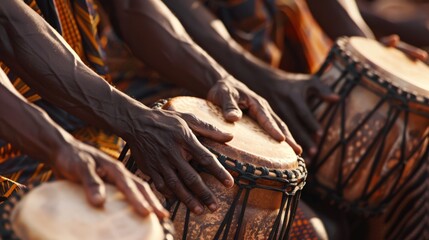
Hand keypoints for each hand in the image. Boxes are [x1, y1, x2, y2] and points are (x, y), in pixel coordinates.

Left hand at [52, 140, 168, 218]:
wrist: (62, 151)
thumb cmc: (72, 157)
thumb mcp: (80, 167)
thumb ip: (90, 182)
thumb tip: (100, 202)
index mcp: (114, 168)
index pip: (130, 185)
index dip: (138, 200)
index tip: (147, 213)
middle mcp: (118, 174)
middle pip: (140, 188)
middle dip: (153, 201)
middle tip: (164, 216)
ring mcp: (114, 180)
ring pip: (136, 191)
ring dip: (147, 202)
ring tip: (158, 216)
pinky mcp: (108, 186)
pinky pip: (125, 195)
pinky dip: (134, 202)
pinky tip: (134, 214)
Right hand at [125, 108, 233, 214]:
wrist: (135, 122)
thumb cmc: (165, 120)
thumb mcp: (187, 118)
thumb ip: (208, 128)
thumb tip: (230, 136)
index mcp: (184, 139)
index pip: (205, 158)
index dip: (218, 172)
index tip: (230, 183)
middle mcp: (172, 152)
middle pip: (191, 177)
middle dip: (204, 194)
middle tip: (214, 207)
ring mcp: (160, 162)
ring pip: (176, 185)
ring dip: (188, 199)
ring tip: (199, 211)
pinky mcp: (149, 168)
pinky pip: (160, 186)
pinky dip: (169, 195)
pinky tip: (178, 201)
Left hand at [207, 78, 302, 153]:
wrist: (223, 83)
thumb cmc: (223, 89)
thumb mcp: (224, 94)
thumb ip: (228, 106)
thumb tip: (234, 118)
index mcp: (256, 103)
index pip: (266, 118)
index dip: (273, 129)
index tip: (282, 140)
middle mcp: (263, 109)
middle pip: (279, 124)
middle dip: (289, 138)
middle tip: (298, 151)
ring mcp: (263, 114)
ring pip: (279, 127)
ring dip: (288, 140)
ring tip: (297, 153)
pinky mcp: (259, 119)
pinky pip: (272, 128)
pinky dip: (279, 138)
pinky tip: (283, 150)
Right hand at [259, 73, 338, 156]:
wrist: (265, 83)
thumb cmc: (292, 84)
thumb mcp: (308, 82)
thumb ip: (323, 90)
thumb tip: (337, 99)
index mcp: (294, 97)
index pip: (304, 112)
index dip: (311, 123)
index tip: (320, 134)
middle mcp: (284, 107)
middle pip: (295, 125)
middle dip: (305, 139)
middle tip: (314, 152)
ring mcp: (275, 115)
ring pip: (287, 133)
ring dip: (296, 146)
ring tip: (306, 159)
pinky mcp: (270, 122)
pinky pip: (280, 135)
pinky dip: (289, 146)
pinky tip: (295, 157)